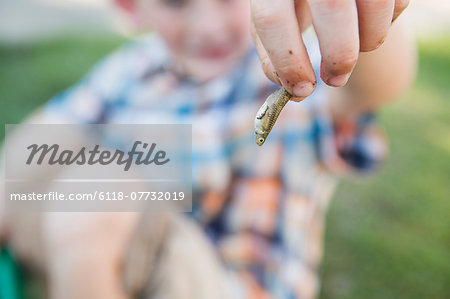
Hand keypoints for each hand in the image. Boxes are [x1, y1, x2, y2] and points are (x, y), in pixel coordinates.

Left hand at [250, 0, 408, 99]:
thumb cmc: (289, 0)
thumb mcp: (272, 18)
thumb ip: (274, 53)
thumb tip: (296, 91)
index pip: (273, 21)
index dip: (289, 63)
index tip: (302, 90)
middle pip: (332, 6)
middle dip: (338, 55)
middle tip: (335, 79)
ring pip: (374, 3)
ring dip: (369, 39)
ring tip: (355, 47)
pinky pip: (398, 1)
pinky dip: (386, 22)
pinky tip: (367, 24)